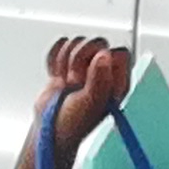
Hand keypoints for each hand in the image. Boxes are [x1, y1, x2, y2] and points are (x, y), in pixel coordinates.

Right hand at [39, 35, 132, 151]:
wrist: (49, 127)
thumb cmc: (73, 122)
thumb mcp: (89, 104)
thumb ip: (100, 80)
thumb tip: (104, 55)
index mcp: (118, 81)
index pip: (119, 52)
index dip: (102, 60)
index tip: (88, 76)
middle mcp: (105, 71)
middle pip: (98, 42)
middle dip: (79, 60)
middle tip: (74, 82)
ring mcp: (86, 65)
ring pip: (77, 41)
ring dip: (65, 62)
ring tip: (65, 83)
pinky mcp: (67, 61)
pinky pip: (60, 45)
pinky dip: (53, 60)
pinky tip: (56, 76)